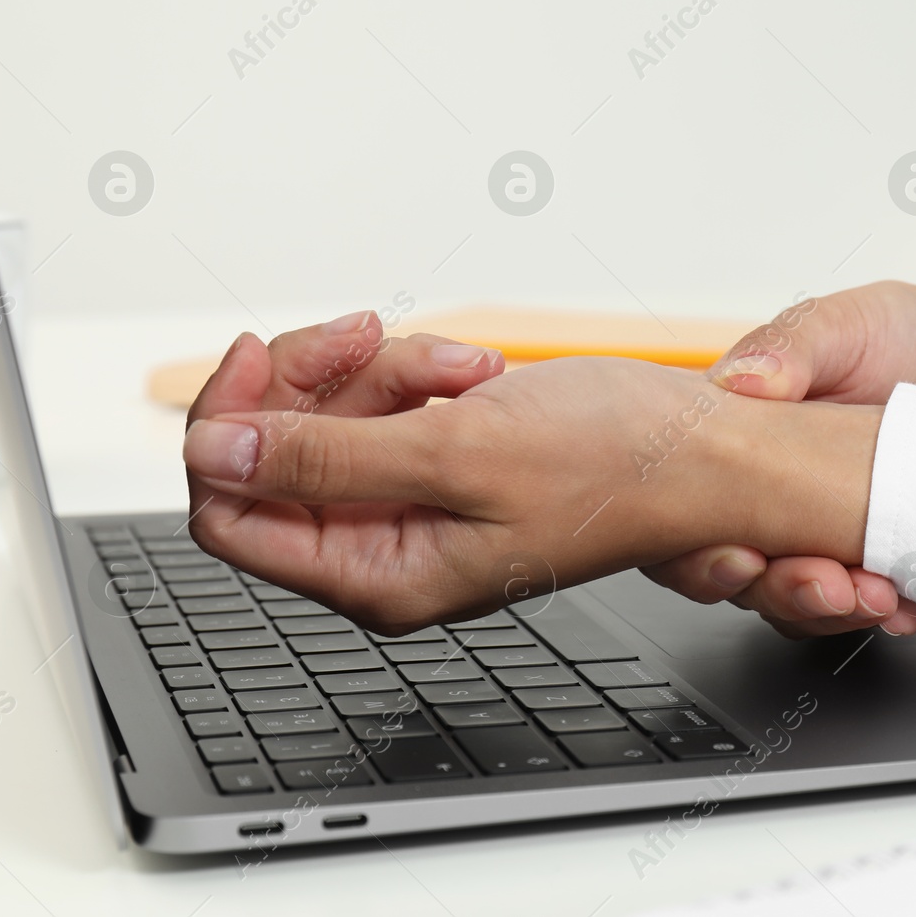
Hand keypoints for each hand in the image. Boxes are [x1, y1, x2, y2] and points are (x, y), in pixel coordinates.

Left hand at [183, 315, 879, 632]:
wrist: (703, 446)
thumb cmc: (615, 466)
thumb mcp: (455, 452)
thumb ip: (323, 458)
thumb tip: (212, 454)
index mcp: (381, 578)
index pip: (230, 515)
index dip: (229, 431)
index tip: (257, 357)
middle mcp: (388, 551)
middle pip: (275, 455)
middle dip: (317, 383)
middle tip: (369, 338)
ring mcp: (415, 504)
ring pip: (331, 417)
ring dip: (386, 369)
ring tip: (463, 367)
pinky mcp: (443, 462)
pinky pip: (385, 403)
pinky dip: (421, 371)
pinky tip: (478, 372)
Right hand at [643, 281, 915, 637]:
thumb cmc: (912, 335)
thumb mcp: (850, 322)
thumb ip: (793, 344)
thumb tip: (742, 379)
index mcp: (740, 442)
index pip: (689, 512)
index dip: (697, 550)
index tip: (742, 557)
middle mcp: (773, 501)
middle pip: (738, 572)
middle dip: (777, 590)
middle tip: (825, 584)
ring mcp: (827, 539)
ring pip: (796, 602)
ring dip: (830, 611)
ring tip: (876, 595)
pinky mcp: (884, 564)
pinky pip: (864, 609)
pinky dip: (884, 614)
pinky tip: (908, 605)